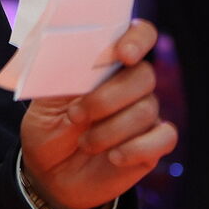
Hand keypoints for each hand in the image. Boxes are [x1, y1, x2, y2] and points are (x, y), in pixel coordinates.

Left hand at [19, 20, 176, 208]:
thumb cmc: (47, 129)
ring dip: (110, 129)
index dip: (137, 39)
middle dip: (108, 98)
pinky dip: (136, 148)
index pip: (138, 34)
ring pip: (147, 109)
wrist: (49, 173)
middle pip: (143, 75)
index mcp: (105, 63)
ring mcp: (144, 114)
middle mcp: (130, 84)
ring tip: (84, 143)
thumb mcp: (43, 100)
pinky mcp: (153, 144)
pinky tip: (114, 157)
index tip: (122, 55)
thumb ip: (61, 74)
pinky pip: (165, 137)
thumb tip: (73, 50)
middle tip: (76, 116)